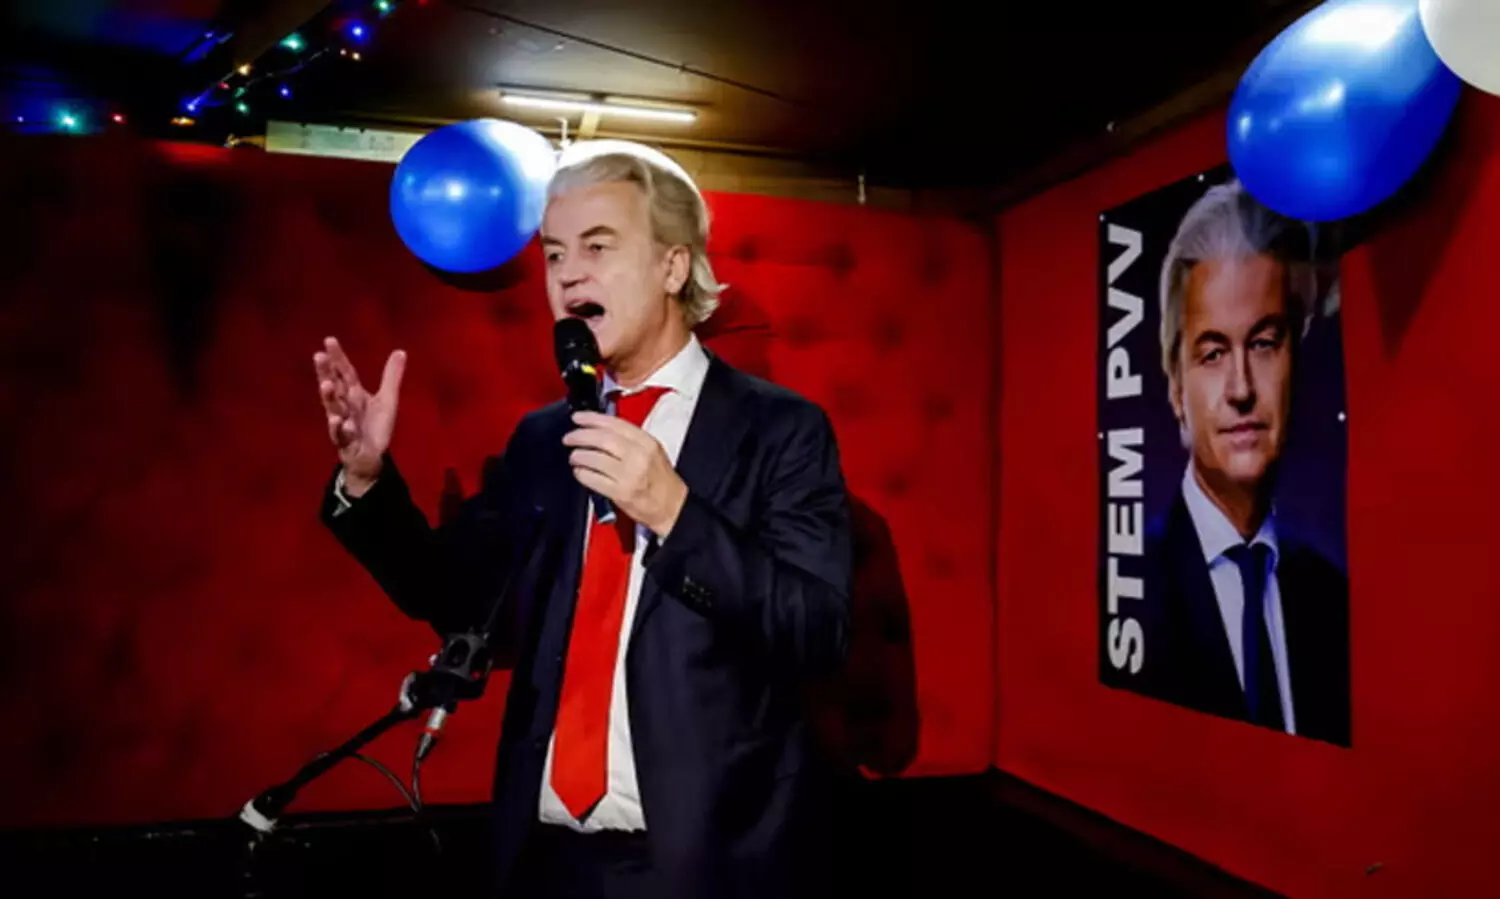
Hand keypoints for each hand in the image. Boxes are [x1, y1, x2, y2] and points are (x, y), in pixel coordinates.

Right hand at [313, 337, 405, 493]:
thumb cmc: (374, 427)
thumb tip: (400, 351)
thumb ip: (391, 376)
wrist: (371, 458)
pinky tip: (338, 420)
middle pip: (334, 387)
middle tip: (318, 356)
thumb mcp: (387, 399)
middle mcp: (345, 406)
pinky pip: (340, 434)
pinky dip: (338, 428)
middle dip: (325, 372)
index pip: (345, 372)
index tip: (329, 340)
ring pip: (333, 409)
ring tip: (326, 384)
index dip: (338, 357)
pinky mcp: (346, 442)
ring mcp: (343, 423)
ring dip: (329, 397)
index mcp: (353, 394)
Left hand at [564, 411, 687, 535]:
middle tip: (569, 437)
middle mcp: (638, 456)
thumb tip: (600, 429)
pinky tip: (579, 471)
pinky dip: (582, 473)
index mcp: (647, 443)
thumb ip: (629, 439)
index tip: (578, 418)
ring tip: (574, 456)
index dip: (592, 419)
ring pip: (594, 458)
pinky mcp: (620, 493)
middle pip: (602, 439)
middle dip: (580, 436)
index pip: (615, 424)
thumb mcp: (652, 451)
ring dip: (578, 455)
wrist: (672, 507)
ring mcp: (629, 475)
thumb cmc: (661, 481)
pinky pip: (593, 479)